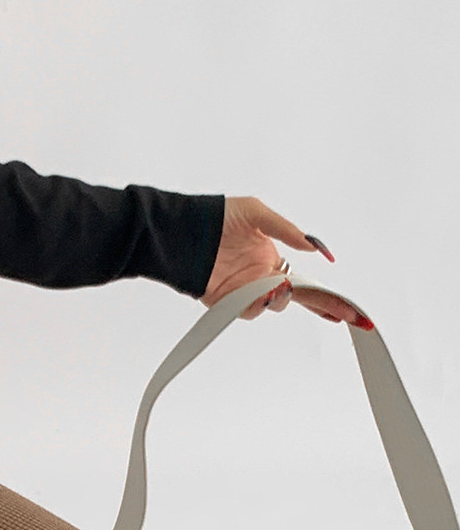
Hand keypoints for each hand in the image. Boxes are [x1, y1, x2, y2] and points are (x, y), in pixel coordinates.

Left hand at [201, 196, 371, 326]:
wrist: (181, 231)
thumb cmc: (216, 217)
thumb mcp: (257, 213)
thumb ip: (286, 230)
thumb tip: (313, 249)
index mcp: (272, 258)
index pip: (306, 281)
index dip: (327, 296)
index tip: (349, 309)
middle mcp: (262, 278)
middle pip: (297, 299)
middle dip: (322, 307)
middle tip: (341, 315)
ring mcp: (245, 291)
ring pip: (273, 305)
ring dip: (280, 298)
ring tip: (278, 285)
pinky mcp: (226, 302)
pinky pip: (248, 310)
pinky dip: (258, 303)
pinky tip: (261, 291)